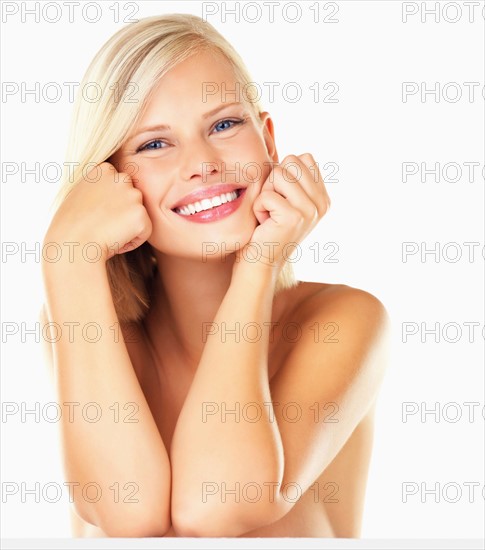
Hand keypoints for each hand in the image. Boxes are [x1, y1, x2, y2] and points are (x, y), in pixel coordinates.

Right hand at [43, 162, 151, 263]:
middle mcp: (121, 178)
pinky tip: (115, 242)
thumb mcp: (79, 195)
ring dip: (128, 227)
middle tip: (103, 226)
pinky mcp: (141, 214)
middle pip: (131, 199)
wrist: (72, 244)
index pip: (118, 187)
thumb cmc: (69, 226)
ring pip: (138, 215)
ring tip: (107, 234)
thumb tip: (109, 196)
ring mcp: (133, 195)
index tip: (95, 215)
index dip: (109, 205)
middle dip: (123, 213)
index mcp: (104, 170)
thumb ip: (98, 189)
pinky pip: (145, 231)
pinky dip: (133, 241)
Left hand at [237, 153, 329, 267]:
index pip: (304, 157)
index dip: (284, 173)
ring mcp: (310, 211)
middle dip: (274, 181)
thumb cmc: (267, 226)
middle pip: (291, 162)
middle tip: (273, 206)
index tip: (282, 198)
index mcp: (323, 197)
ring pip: (279, 174)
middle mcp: (321, 204)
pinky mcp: (293, 218)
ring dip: (265, 193)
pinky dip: (258, 207)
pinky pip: (267, 195)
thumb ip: (294, 176)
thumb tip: (292, 152)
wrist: (261, 261)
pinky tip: (265, 224)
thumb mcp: (286, 197)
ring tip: (269, 214)